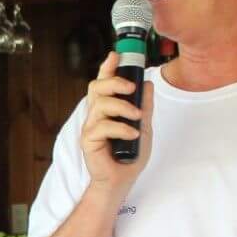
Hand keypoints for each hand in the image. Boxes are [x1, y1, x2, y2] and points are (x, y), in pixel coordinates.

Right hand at [81, 51, 155, 188]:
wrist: (122, 180)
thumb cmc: (130, 154)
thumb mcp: (144, 126)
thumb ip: (145, 107)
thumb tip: (147, 84)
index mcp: (107, 109)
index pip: (103, 83)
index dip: (107, 68)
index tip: (115, 55)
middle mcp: (96, 115)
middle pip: (96, 88)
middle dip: (114, 82)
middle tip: (131, 88)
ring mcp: (91, 127)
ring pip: (101, 105)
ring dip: (123, 108)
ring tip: (137, 118)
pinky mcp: (88, 141)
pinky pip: (102, 126)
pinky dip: (121, 128)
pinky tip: (132, 135)